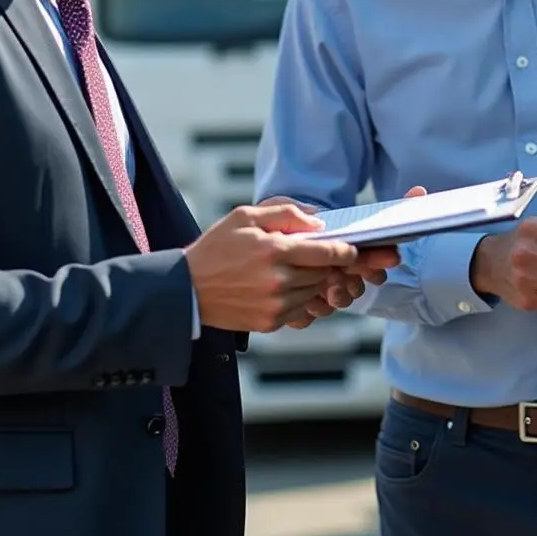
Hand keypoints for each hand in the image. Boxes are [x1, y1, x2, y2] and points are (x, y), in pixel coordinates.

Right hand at [185, 203, 367, 332]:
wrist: (188, 288)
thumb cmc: (216, 248)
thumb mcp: (244, 216)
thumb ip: (284, 213)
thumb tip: (318, 222)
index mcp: (275, 251)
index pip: (328, 253)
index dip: (345, 251)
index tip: (349, 249)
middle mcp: (279, 281)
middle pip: (325, 274)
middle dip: (328, 265)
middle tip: (319, 258)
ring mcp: (276, 305)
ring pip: (315, 293)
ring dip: (314, 282)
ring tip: (295, 271)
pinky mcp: (271, 322)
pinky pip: (301, 310)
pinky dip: (300, 299)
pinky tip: (282, 288)